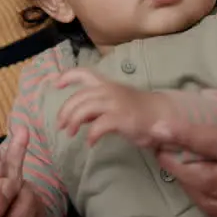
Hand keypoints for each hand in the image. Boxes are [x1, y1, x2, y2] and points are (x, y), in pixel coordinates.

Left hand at [54, 68, 172, 148]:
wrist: (161, 116)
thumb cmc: (135, 111)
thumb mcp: (111, 106)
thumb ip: (94, 109)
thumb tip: (76, 117)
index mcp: (106, 84)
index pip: (84, 73)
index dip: (68, 76)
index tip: (56, 83)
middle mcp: (109, 90)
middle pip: (79, 97)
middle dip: (66, 111)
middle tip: (60, 125)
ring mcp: (115, 104)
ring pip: (85, 109)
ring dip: (73, 122)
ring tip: (70, 133)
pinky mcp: (122, 118)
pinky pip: (99, 126)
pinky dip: (91, 135)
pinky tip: (90, 142)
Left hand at [150, 85, 216, 216]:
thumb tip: (205, 95)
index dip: (183, 136)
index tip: (156, 128)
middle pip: (209, 179)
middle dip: (176, 163)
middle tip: (157, 147)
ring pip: (214, 203)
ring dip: (186, 186)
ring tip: (172, 165)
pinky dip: (206, 204)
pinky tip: (196, 187)